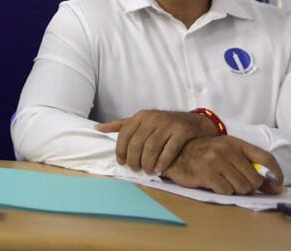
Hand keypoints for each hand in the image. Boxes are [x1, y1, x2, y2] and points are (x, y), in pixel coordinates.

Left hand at [96, 109, 214, 174]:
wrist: (193, 122)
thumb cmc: (162, 125)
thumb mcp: (141, 121)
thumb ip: (121, 126)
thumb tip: (97, 128)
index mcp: (140, 116)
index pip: (124, 135)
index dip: (121, 150)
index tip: (122, 163)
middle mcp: (153, 118)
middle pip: (137, 143)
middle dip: (134, 160)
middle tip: (136, 170)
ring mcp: (168, 124)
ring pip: (152, 148)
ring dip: (148, 163)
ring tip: (148, 172)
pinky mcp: (182, 131)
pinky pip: (170, 149)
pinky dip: (163, 162)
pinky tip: (160, 170)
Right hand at [161, 136, 284, 194]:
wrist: (173, 154)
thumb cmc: (203, 155)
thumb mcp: (227, 153)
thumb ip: (250, 167)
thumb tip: (275, 188)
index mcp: (234, 142)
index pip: (265, 158)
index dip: (275, 174)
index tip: (276, 186)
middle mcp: (226, 149)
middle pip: (255, 180)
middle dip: (248, 186)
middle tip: (235, 181)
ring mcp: (215, 161)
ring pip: (242, 188)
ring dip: (235, 189)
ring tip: (222, 181)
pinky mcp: (206, 173)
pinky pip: (226, 191)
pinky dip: (222, 191)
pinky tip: (212, 183)